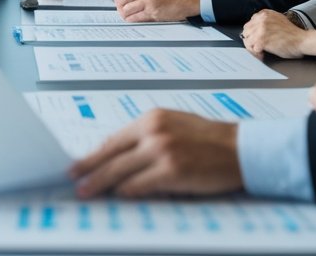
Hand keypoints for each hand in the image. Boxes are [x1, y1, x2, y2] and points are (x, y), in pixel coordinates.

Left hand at [70, 109, 241, 197]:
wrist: (241, 149)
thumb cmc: (209, 140)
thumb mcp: (173, 125)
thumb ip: (146, 135)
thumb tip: (116, 151)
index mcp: (151, 119)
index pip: (113, 140)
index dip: (93, 155)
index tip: (79, 165)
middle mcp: (153, 131)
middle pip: (111, 155)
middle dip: (89, 170)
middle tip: (73, 181)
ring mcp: (162, 151)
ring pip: (120, 171)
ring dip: (101, 184)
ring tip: (87, 192)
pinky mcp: (172, 171)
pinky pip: (140, 185)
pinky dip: (126, 192)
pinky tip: (117, 197)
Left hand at [115, 0, 199, 21]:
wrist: (187, 1)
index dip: (120, 1)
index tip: (119, 5)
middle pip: (124, 3)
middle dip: (120, 9)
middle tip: (121, 13)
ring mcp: (149, 5)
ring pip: (129, 12)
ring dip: (125, 16)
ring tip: (125, 18)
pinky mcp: (154, 14)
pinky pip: (138, 18)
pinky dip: (133, 20)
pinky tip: (133, 21)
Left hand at [241, 9, 315, 59]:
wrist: (303, 40)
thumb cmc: (293, 33)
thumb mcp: (278, 19)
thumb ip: (266, 21)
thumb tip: (255, 28)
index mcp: (264, 14)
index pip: (249, 24)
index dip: (253, 33)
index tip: (258, 39)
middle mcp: (261, 20)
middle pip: (246, 32)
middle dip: (251, 40)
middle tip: (259, 46)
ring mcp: (261, 30)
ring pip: (247, 40)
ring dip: (253, 47)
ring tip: (261, 51)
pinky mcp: (262, 40)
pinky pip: (251, 49)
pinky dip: (256, 53)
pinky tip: (263, 54)